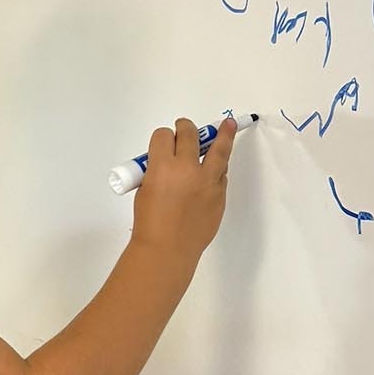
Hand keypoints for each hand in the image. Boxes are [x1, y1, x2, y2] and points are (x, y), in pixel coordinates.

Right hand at [131, 116, 236, 258]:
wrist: (168, 250)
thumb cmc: (149, 222)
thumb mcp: (145, 189)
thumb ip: (157, 171)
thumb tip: (169, 162)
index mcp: (162, 167)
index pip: (163, 136)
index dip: (162, 137)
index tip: (164, 140)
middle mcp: (187, 169)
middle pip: (189, 134)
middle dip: (185, 127)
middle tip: (184, 126)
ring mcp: (208, 181)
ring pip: (219, 149)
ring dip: (222, 134)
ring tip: (228, 125)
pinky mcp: (220, 194)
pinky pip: (221, 173)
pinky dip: (218, 167)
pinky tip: (216, 165)